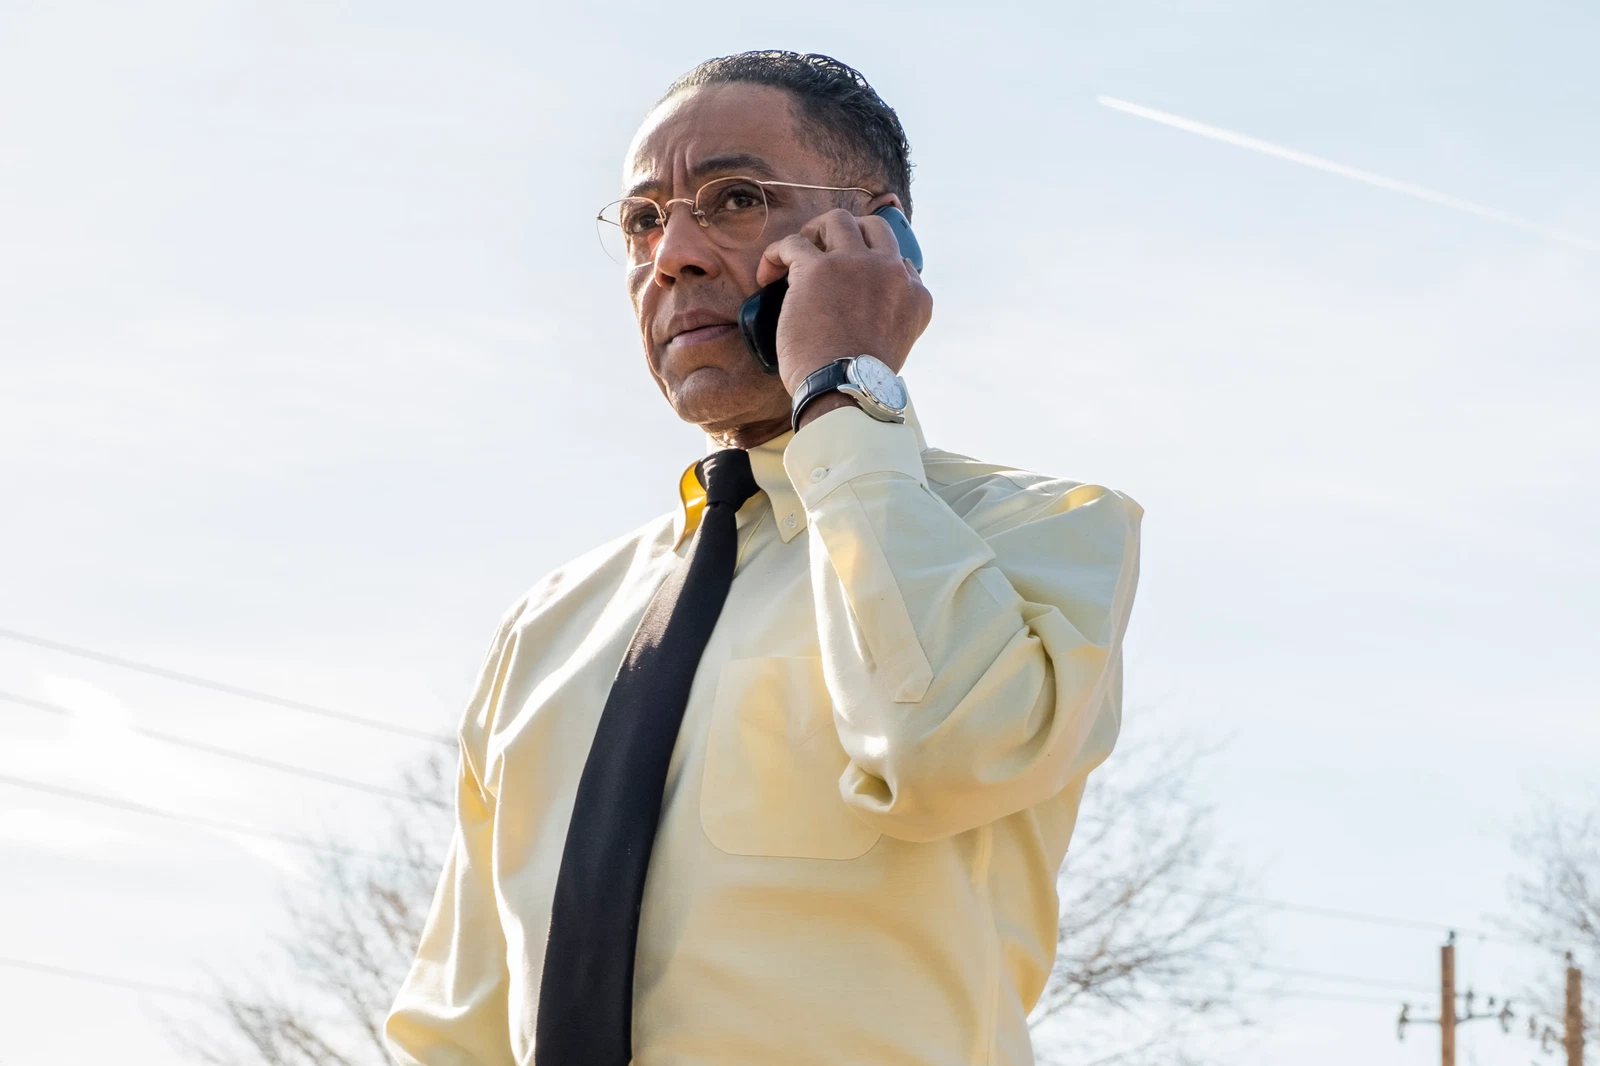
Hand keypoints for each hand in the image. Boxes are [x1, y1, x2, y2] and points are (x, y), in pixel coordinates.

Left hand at [756, 208, 932, 396]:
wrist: (845, 389)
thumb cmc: (862, 380)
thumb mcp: (898, 345)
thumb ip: (891, 318)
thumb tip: (868, 313)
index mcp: (915, 294)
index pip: (900, 262)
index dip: (873, 267)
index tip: (852, 283)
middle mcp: (891, 271)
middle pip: (873, 227)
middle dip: (849, 235)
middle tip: (825, 253)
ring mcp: (855, 264)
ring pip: (837, 221)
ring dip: (816, 232)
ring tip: (797, 255)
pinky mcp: (817, 268)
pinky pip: (793, 243)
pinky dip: (776, 254)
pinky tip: (767, 274)